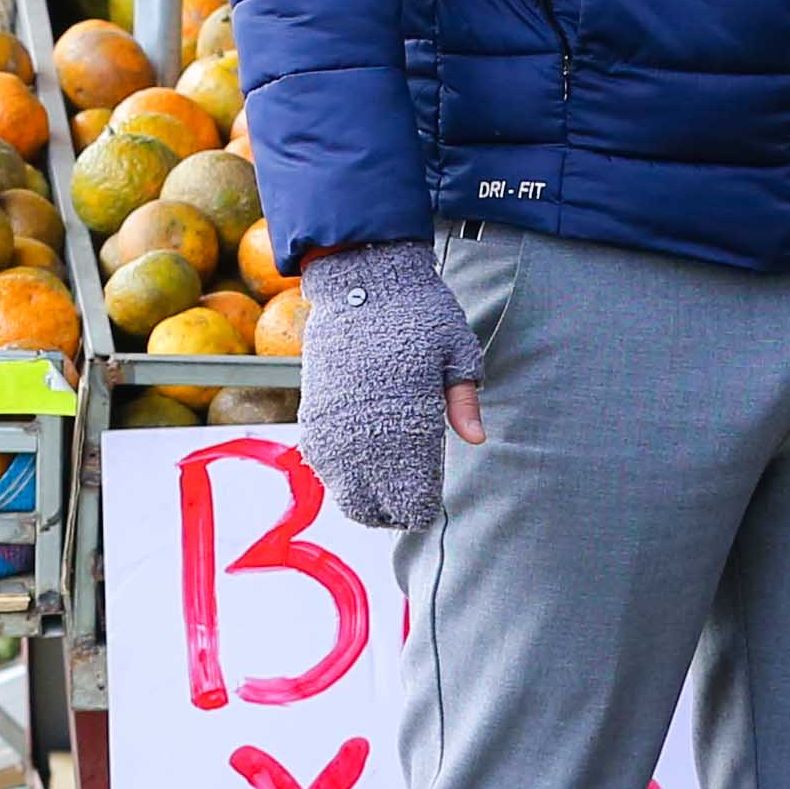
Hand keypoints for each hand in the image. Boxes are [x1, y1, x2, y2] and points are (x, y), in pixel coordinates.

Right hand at [295, 235, 486, 532]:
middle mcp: (369, 425)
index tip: (427, 503)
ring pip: (343, 487)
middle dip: (391, 510)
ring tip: (380, 493)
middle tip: (405, 504)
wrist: (362, 277)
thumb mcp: (456, 350)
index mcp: (410, 415)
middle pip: (372, 501)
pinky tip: (354, 468)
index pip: (411, 491)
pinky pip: (321, 460)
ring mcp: (337, 420)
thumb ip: (462, 400)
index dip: (419, 507)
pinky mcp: (313, 408)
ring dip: (361, 497)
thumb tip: (476, 440)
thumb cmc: (419, 311)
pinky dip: (337, 473)